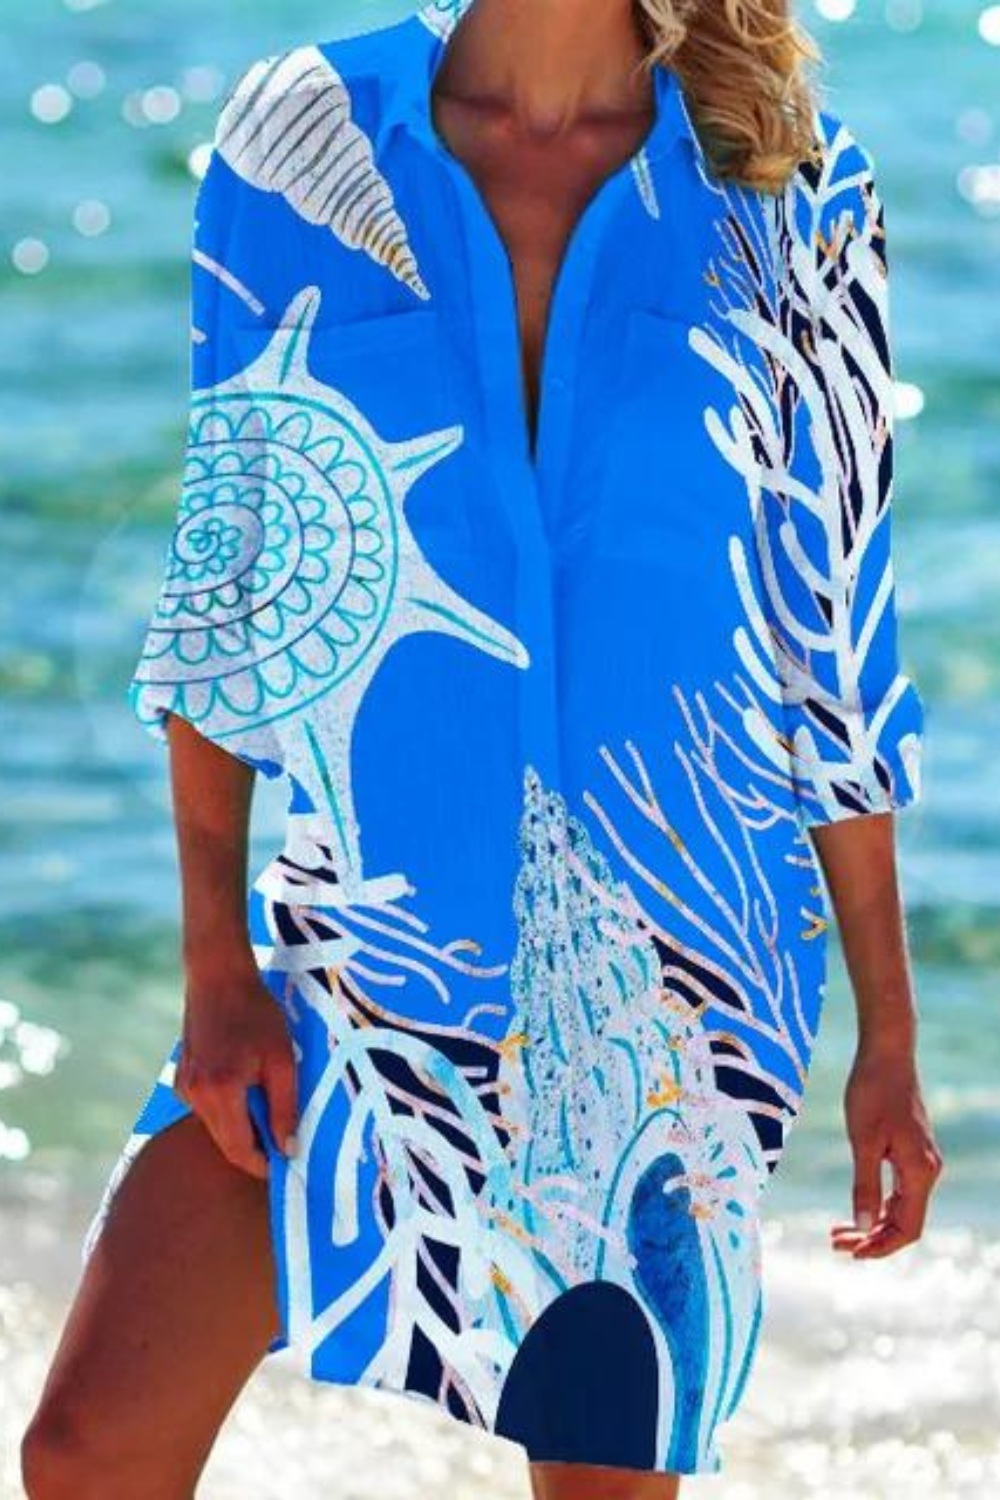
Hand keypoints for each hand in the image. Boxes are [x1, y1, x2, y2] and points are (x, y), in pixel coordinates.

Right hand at [175, 957, 298, 1180]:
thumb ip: (285, 1107)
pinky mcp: (180, 1079)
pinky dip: (227, 1107)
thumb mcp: (283, 1060)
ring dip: (241, 1125)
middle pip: (226, 1143)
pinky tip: (245, 1081)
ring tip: (267, 1100)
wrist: (219, 977)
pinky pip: (207, 1108)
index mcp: (221, 1092)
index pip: (239, 1151)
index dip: (263, 1165)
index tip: (287, 1165)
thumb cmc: (257, 1014)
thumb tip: (289, 1149)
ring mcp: (183, 1087)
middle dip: (255, 1147)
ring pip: (216, 1127)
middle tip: (284, 1138)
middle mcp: (195, 1095)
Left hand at [831, 1042, 943, 1258]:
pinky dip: (877, 1204)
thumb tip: (864, 1228)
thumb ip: (865, 1186)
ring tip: (837, 1232)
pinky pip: (898, 1190)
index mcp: (920, 1172)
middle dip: (872, 1238)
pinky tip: (855, 1208)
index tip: (851, 1253)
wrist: (886, 1054)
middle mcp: (927, 1170)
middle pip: (904, 1222)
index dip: (882, 1247)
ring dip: (872, 1223)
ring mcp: (920, 1161)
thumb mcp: (863, 1142)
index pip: (908, 1228)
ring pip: (901, 1207)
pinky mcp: (910, 1151)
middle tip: (834, 1243)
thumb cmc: (872, 1092)